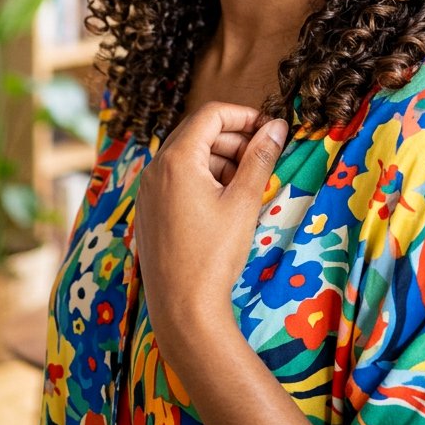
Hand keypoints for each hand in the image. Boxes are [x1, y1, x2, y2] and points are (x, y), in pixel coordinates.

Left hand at [133, 102, 288, 365]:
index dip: (244, 115)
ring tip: (247, 183)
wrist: (183, 310)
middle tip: (263, 156)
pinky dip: (203, 177)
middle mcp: (155, 169)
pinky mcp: (149, 210)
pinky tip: (225, 201)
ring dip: (220, 159)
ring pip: (188, 156)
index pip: (211, 114)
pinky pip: (177, 178)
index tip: (269, 128)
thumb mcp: (243, 201)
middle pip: (198, 133)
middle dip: (234, 138)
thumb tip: (276, 126)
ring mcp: (148, 190)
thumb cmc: (215, 254)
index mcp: (176, 160)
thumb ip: (260, 157)